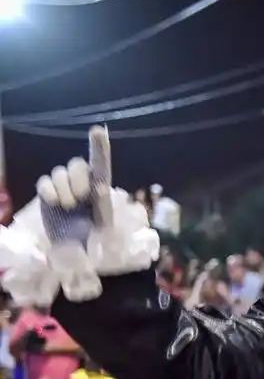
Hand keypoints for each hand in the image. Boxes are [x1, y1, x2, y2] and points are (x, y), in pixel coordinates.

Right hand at [36, 126, 113, 244]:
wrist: (73, 247)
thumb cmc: (94, 235)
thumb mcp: (104, 225)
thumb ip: (103, 207)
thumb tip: (101, 187)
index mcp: (100, 185)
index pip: (100, 163)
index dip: (99, 146)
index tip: (97, 130)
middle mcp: (82, 181)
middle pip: (77, 165)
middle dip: (78, 178)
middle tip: (80, 198)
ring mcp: (64, 185)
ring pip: (60, 172)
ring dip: (64, 188)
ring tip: (69, 206)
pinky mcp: (48, 191)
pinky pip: (44, 181)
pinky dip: (49, 191)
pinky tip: (54, 202)